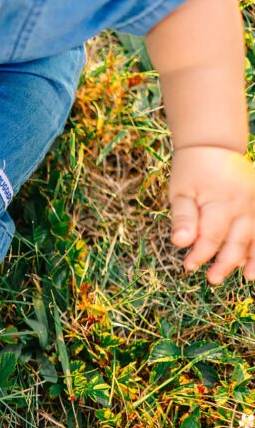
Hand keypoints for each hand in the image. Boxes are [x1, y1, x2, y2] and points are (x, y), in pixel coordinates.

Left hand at [168, 146, 254, 284]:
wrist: (213, 147)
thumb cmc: (191, 172)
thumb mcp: (179, 192)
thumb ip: (182, 218)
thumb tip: (180, 243)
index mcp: (222, 201)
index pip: (211, 236)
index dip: (200, 254)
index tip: (189, 266)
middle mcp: (245, 204)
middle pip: (237, 241)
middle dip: (225, 263)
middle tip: (213, 280)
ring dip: (254, 258)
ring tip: (250, 278)